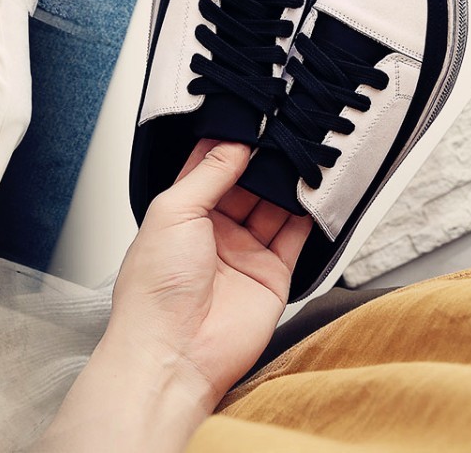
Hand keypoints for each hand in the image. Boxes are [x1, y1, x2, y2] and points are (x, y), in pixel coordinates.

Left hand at [38, 139, 311, 452]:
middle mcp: (213, 231)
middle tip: (283, 132)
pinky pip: (294, 238)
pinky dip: (307, 215)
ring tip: (303, 154)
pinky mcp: (271, 275)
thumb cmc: (155, 287)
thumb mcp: (174, 212)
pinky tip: (314, 192)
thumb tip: (232, 144)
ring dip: (286, 184)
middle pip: (245, 184)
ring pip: (272, 207)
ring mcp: (243, 253)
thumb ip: (208, 175)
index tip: (249, 119)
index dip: (227, 143)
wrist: (175, 352)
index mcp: (181, 213)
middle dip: (262, 161)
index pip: (208, 168)